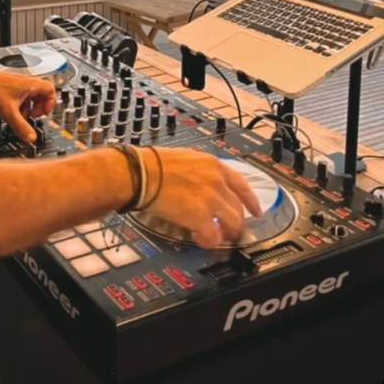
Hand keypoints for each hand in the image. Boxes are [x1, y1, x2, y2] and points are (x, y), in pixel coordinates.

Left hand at [0, 66, 55, 142]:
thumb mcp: (8, 112)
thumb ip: (21, 126)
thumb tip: (31, 138)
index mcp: (29, 84)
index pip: (50, 89)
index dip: (50, 103)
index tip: (43, 114)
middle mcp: (24, 83)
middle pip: (41, 95)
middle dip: (38, 109)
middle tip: (31, 117)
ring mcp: (16, 86)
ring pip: (29, 98)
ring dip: (27, 109)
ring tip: (19, 117)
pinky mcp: (8, 90)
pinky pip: (19, 99)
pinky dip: (18, 107)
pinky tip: (10, 114)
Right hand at [140, 148, 262, 249]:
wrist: (143, 173)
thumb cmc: (154, 165)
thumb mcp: (186, 159)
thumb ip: (201, 172)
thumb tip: (203, 185)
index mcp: (214, 165)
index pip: (243, 185)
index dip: (252, 201)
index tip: (257, 211)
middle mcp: (217, 181)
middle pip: (239, 209)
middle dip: (235, 223)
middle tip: (227, 231)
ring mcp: (211, 199)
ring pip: (233, 224)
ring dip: (225, 233)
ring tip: (214, 237)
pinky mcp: (201, 216)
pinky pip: (214, 236)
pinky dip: (209, 240)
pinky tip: (199, 238)